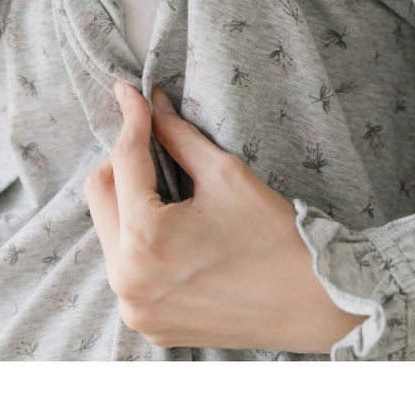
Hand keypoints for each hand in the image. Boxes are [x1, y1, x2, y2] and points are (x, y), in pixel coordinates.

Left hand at [83, 83, 366, 352]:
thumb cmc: (276, 237)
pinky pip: (126, 266)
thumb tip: (153, 103)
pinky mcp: (149, 323)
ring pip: (108, 230)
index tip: (129, 90)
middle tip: (151, 141)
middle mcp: (128, 279)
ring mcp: (136, 307)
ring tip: (165, 186)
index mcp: (145, 238)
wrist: (315, 304)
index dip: (130, 117)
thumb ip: (177, 135)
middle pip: (100, 194)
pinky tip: (173, 228)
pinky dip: (139, 240)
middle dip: (121, 160)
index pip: (123, 159)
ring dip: (128, 199)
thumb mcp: (224, 173)